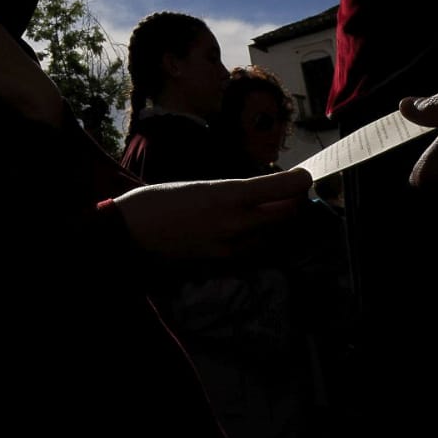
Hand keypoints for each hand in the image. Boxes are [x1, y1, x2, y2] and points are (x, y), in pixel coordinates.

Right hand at [112, 168, 311, 260]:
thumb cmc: (160, 199)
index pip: (283, 189)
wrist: (132, 232)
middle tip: (294, 191)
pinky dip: (262, 238)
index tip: (306, 176)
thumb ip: (236, 191)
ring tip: (276, 208)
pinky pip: (255, 249)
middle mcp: (236, 223)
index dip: (301, 181)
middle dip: (295, 202)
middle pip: (287, 214)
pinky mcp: (223, 262)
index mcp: (228, 195)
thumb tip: (265, 190)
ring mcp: (231, 247)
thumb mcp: (202, 185)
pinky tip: (254, 229)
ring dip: (281, 222)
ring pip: (274, 234)